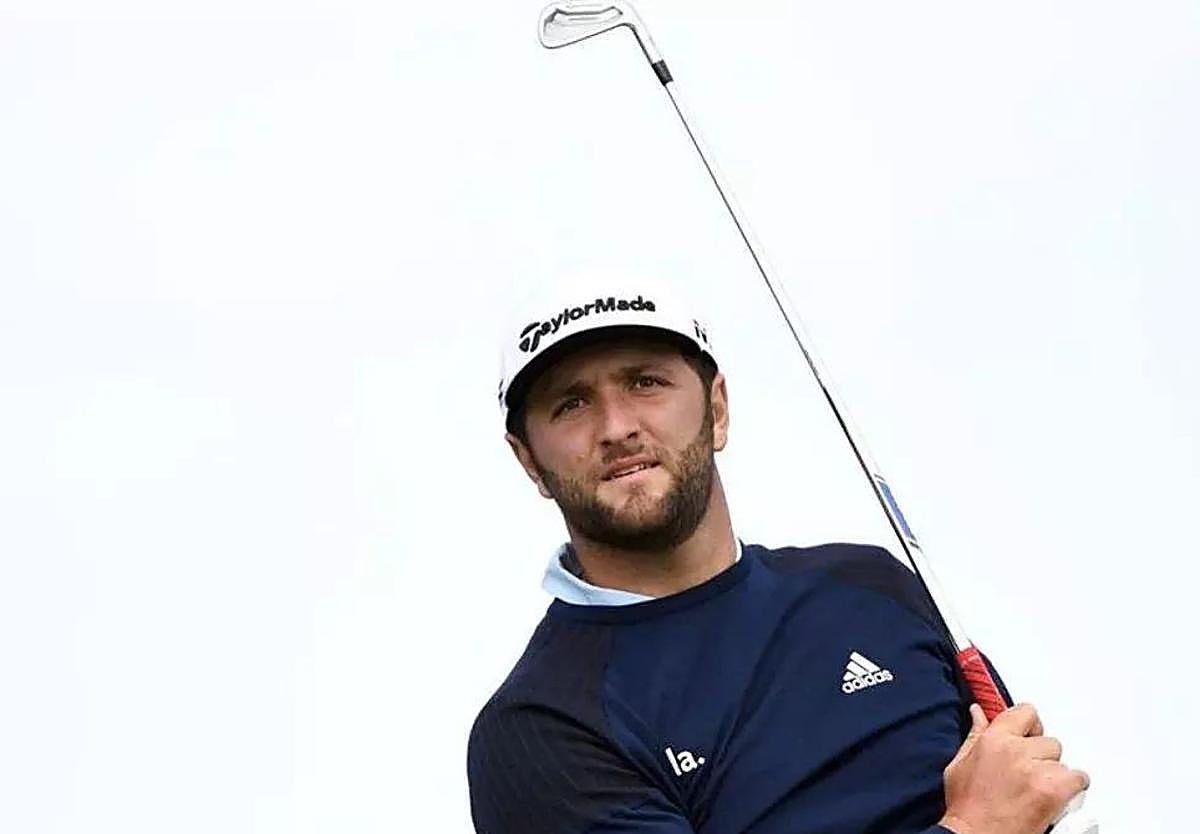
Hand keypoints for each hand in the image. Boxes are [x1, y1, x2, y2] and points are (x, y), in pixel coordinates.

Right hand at [938, 703, 1088, 833]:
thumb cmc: (967, 807)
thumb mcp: (960, 764)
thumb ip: (975, 734)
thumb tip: (979, 713)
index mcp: (993, 739)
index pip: (1027, 712)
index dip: (1030, 726)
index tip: (1028, 738)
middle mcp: (1016, 750)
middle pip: (1049, 741)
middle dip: (1042, 756)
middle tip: (1029, 774)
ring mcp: (1036, 770)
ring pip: (1062, 762)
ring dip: (1055, 775)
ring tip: (1038, 790)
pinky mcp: (1052, 791)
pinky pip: (1079, 779)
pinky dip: (1073, 789)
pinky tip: (1057, 797)